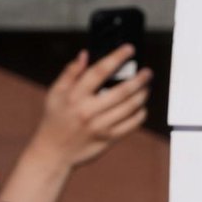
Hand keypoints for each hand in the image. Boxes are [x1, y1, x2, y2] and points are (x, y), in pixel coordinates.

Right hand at [28, 45, 151, 169]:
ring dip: (142, 95)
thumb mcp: (55, 93)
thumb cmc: (55, 119)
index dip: (116, 58)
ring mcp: (100, 126)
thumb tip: (85, 54)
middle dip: (138, 79)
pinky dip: (140, 114)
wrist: (54, 152)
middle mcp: (88, 110)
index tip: (129, 49)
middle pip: (121, 91)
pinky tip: (141, 107)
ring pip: (129, 108)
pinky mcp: (108, 139)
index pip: (99, 72)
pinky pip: (131, 125)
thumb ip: (70, 73)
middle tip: (147, 72)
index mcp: (75, 96)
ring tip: (146, 87)